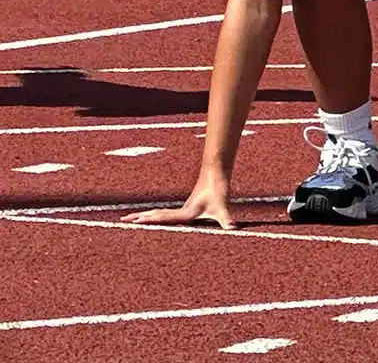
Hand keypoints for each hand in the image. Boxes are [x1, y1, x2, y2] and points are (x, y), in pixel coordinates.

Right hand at [120, 167, 235, 229]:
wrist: (216, 171)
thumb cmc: (219, 190)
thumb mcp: (223, 208)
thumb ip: (227, 219)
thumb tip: (233, 228)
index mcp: (185, 212)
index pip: (163, 217)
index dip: (148, 221)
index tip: (134, 222)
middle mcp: (181, 210)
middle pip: (155, 214)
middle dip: (139, 218)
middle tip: (121, 221)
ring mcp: (182, 208)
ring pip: (158, 213)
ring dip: (144, 216)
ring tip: (129, 219)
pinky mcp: (186, 208)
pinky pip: (166, 213)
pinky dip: (155, 216)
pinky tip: (151, 218)